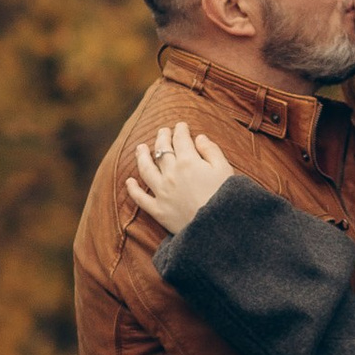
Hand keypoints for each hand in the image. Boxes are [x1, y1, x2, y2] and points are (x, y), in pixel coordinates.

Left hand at [126, 119, 236, 233]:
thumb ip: (211, 150)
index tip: (181, 126)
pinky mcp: (158, 210)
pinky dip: (133, 189)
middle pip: (162, 150)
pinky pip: (140, 198)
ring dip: (141, 156)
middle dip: (162, 137)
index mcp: (188, 161)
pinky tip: (129, 181)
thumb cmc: (226, 197)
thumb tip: (199, 137)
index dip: (181, 129)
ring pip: (146, 169)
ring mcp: (162, 192)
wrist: (218, 228)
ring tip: (140, 148)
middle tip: (163, 131)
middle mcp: (171, 174)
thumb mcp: (225, 169)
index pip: (181, 139)